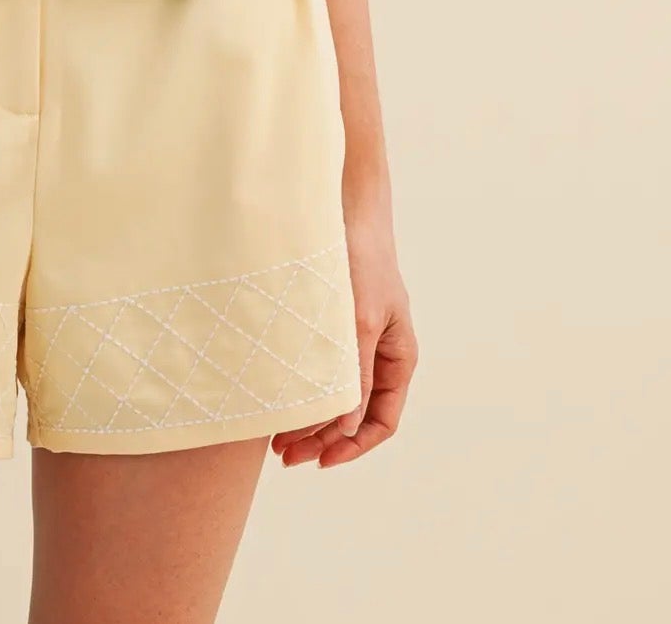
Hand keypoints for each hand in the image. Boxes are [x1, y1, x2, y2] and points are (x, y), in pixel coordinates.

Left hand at [270, 206, 418, 467]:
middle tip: (284, 455)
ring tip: (273, 437)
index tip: (320, 460)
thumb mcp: (362, 322)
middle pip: (354, 415)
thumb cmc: (363, 261)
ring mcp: (353, 342)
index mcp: (398, 358)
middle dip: (322, 438)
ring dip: (307, 419)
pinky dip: (299, 389)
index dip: (352, 446)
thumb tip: (347, 427)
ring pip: (333, 396)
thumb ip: (357, 374)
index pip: (382, 421)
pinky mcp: (327, 327)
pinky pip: (316, 371)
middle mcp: (378, 355)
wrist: (344, 210)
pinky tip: (275, 398)